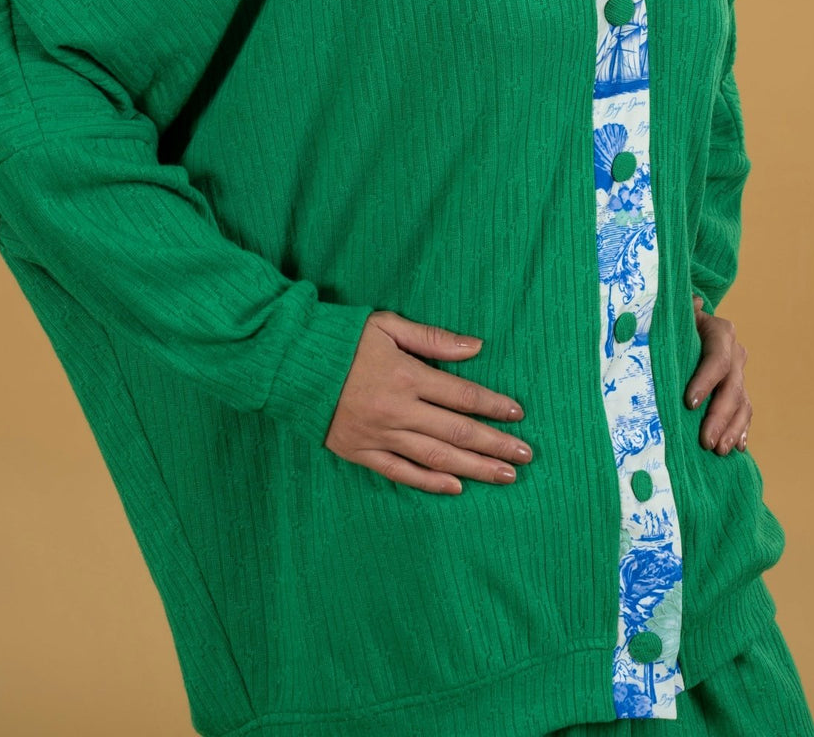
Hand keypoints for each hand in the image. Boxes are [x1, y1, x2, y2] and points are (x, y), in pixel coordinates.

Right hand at [323, 309, 532, 493]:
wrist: (288, 364)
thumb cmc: (340, 338)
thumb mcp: (387, 325)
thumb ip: (432, 339)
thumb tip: (476, 347)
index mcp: (405, 375)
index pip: (461, 394)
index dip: (493, 405)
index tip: (518, 413)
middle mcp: (397, 410)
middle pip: (457, 431)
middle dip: (495, 444)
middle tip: (525, 455)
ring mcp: (379, 435)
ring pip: (436, 457)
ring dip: (474, 469)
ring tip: (505, 476)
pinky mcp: (360, 452)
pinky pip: (401, 473)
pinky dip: (430, 482)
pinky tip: (456, 488)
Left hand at [684, 294, 751, 454]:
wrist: (689, 325)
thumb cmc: (675, 321)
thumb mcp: (674, 314)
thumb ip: (677, 311)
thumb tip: (692, 302)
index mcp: (720, 331)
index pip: (717, 358)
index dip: (706, 381)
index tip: (689, 403)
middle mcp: (735, 352)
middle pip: (732, 387)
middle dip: (719, 416)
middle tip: (706, 441)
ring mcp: (739, 374)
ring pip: (742, 403)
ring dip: (732, 429)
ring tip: (718, 450)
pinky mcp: (739, 391)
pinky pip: (745, 413)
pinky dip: (741, 431)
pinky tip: (736, 448)